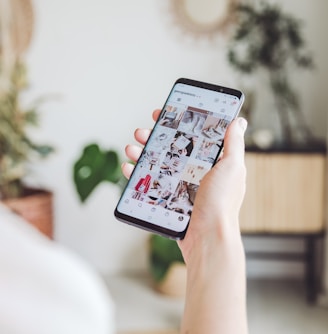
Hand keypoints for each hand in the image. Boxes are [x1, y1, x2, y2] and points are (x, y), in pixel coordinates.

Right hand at [122, 109, 247, 261]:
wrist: (208, 238)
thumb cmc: (222, 203)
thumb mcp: (232, 168)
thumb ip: (233, 144)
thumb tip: (238, 121)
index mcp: (210, 162)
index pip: (190, 136)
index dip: (176, 123)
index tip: (162, 115)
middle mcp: (194, 172)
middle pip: (169, 148)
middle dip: (153, 137)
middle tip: (140, 132)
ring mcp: (179, 186)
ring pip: (156, 164)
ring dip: (141, 153)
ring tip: (130, 148)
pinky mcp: (168, 199)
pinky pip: (150, 183)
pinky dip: (137, 174)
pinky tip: (129, 168)